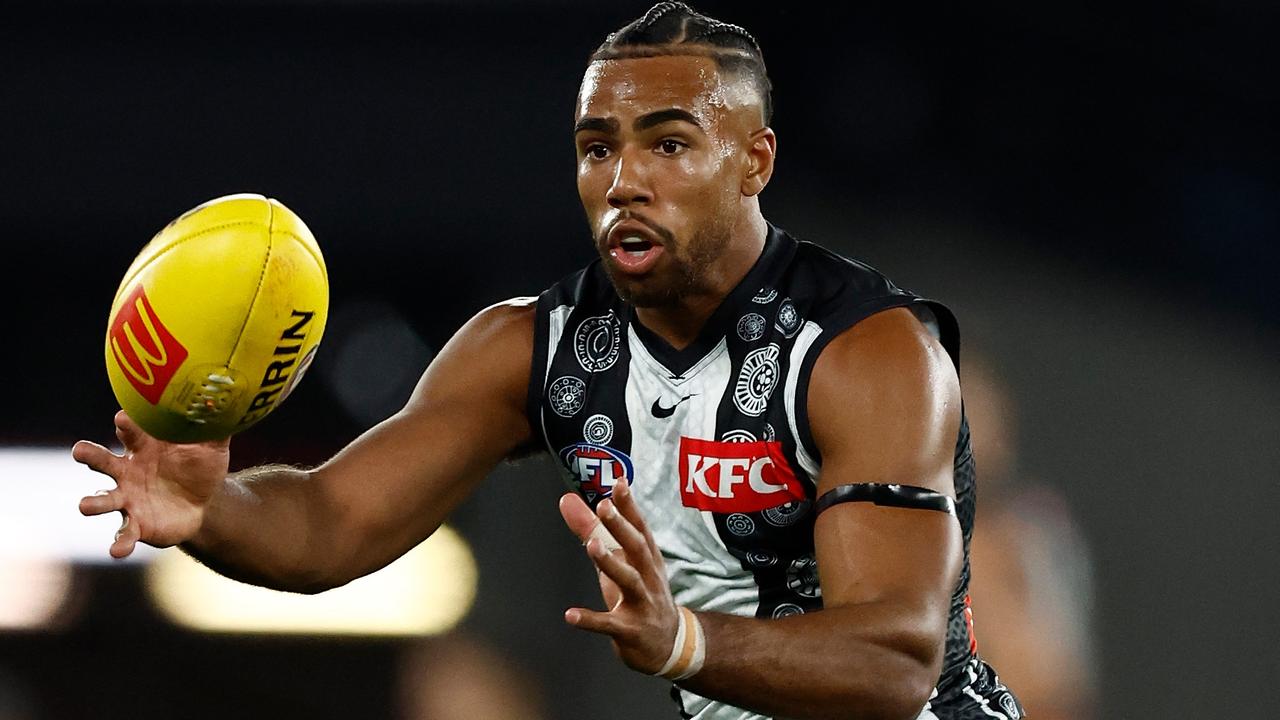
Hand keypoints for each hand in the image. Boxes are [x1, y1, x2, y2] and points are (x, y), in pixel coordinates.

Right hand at [71, 410, 229, 557]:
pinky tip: (117, 551)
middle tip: (79, 450)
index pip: (131, 431)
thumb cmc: (200, 467)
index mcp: (144, 447)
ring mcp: (128, 498)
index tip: (123, 418)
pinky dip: (119, 543)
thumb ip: (216, 429)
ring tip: (85, 506)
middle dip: (89, 455)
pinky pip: (123, 534)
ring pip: (104, 499)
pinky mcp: (135, 524)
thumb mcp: (212, 448)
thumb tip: (230, 404)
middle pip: (102, 460)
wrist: (204, 504)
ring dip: (93, 502)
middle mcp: (128, 471)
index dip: (127, 424)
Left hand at [558, 479, 680, 674]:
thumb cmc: (640, 594)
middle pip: (637, 548)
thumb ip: (590, 528)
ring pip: (629, 581)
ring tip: (591, 546)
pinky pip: (610, 624)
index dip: (630, 506)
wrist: (670, 645)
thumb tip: (565, 499)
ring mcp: (642, 605)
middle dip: (621, 527)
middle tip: (604, 506)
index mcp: (647, 559)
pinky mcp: (631, 631)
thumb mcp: (619, 560)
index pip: (640, 528)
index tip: (620, 482)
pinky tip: (570, 615)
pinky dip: (590, 620)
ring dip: (611, 563)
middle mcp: (649, 578)